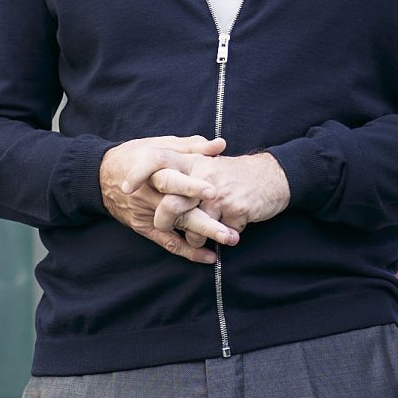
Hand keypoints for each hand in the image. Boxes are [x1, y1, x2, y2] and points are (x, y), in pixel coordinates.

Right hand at [100, 137, 225, 264]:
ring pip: (175, 225)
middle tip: (228, 231)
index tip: (213, 192)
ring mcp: (145, 211)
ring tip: (228, 239)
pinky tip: (209, 257)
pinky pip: (167, 241)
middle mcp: (148, 192)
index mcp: (152, 169)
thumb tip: (220, 145)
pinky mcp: (143, 226)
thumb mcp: (160, 144)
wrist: (100, 175)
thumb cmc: (135, 155)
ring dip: (202, 235)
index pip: (170, 179)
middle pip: (176, 208)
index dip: (190, 186)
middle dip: (203, 220)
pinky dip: (188, 251)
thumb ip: (191, 146)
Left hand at [148, 152, 290, 244]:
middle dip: (164, 220)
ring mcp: (219, 193)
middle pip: (171, 202)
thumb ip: (183, 168)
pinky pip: (216, 233)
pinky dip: (219, 237)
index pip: (157, 159)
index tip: (125, 188)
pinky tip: (226, 232)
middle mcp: (203, 174)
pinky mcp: (236, 209)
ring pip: (193, 225)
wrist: (273, 177)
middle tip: (159, 226)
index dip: (139, 172)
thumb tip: (154, 179)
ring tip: (198, 235)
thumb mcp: (207, 164)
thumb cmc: (235, 175)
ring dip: (194, 235)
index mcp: (192, 162)